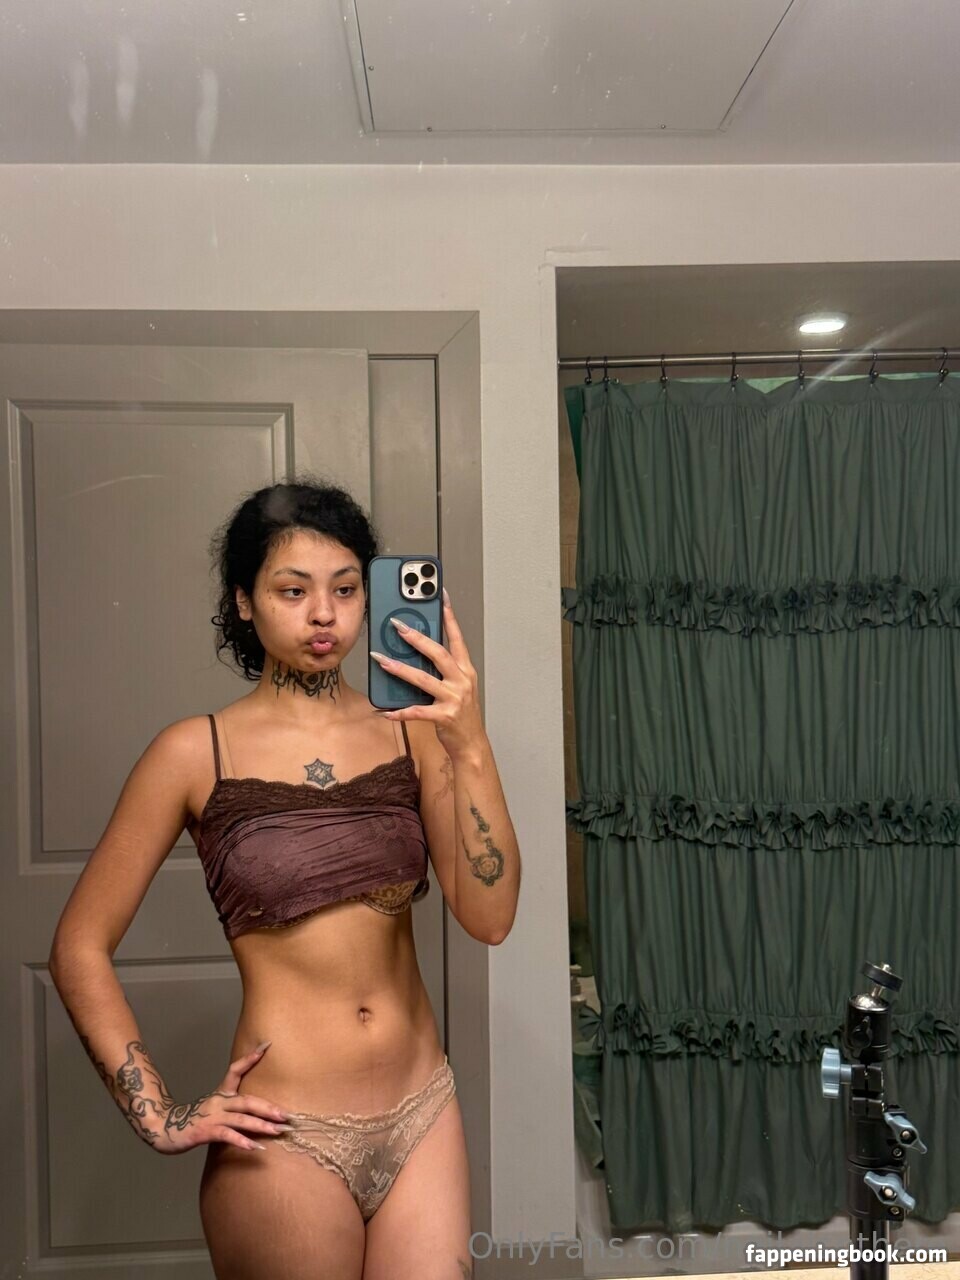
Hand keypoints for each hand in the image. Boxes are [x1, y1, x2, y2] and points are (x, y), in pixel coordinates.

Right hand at [151, 1043, 291, 1155]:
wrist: (164, 1129)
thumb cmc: (194, 1120)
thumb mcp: (214, 1108)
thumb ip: (232, 1107)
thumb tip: (256, 1110)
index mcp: (221, 1093)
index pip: (236, 1070)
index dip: (250, 1057)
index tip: (267, 1045)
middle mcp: (218, 1101)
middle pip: (247, 1100)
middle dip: (269, 1108)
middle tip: (288, 1115)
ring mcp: (212, 1116)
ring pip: (241, 1118)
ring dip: (261, 1125)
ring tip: (278, 1131)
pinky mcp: (205, 1131)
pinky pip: (226, 1135)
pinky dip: (241, 1140)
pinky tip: (254, 1147)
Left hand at [371, 587, 483, 756]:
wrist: (472, 744)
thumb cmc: (461, 714)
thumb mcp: (457, 687)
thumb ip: (442, 671)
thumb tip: (417, 653)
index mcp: (465, 670)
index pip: (457, 637)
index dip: (449, 616)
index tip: (440, 597)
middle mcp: (462, 681)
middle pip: (438, 653)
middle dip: (417, 638)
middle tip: (398, 625)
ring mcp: (454, 699)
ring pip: (423, 679)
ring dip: (400, 669)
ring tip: (381, 660)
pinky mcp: (444, 717)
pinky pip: (417, 712)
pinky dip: (399, 711)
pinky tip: (384, 710)